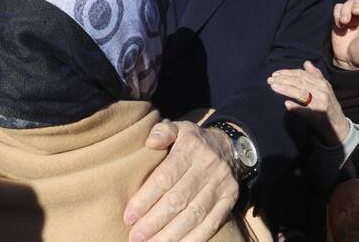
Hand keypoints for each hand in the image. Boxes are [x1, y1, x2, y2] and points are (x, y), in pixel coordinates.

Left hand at [124, 120, 238, 241]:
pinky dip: (193, 238)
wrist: (229, 147)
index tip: (128, 217)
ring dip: (171, 235)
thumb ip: (162, 131)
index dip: (145, 199)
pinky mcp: (230, 199)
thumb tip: (150, 141)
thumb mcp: (178, 128)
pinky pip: (212, 223)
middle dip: (154, 222)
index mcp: (190, 148)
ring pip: (194, 215)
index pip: (165, 177)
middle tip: (135, 238)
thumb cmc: (192, 142)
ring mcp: (221, 184)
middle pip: (178, 200)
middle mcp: (208, 166)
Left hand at [268, 61, 350, 145]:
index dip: (288, 73)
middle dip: (283, 80)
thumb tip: (306, 63)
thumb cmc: (329, 105)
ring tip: (273, 87)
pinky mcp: (319, 116)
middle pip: (299, 82)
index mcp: (322, 83)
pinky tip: (286, 104)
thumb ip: (316, 75)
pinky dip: (296, 107)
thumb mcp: (325, 88)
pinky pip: (306, 111)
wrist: (338, 126)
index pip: (302, 75)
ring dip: (286, 89)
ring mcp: (321, 103)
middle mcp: (322, 91)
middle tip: (270, 80)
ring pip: (301, 93)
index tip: (275, 74)